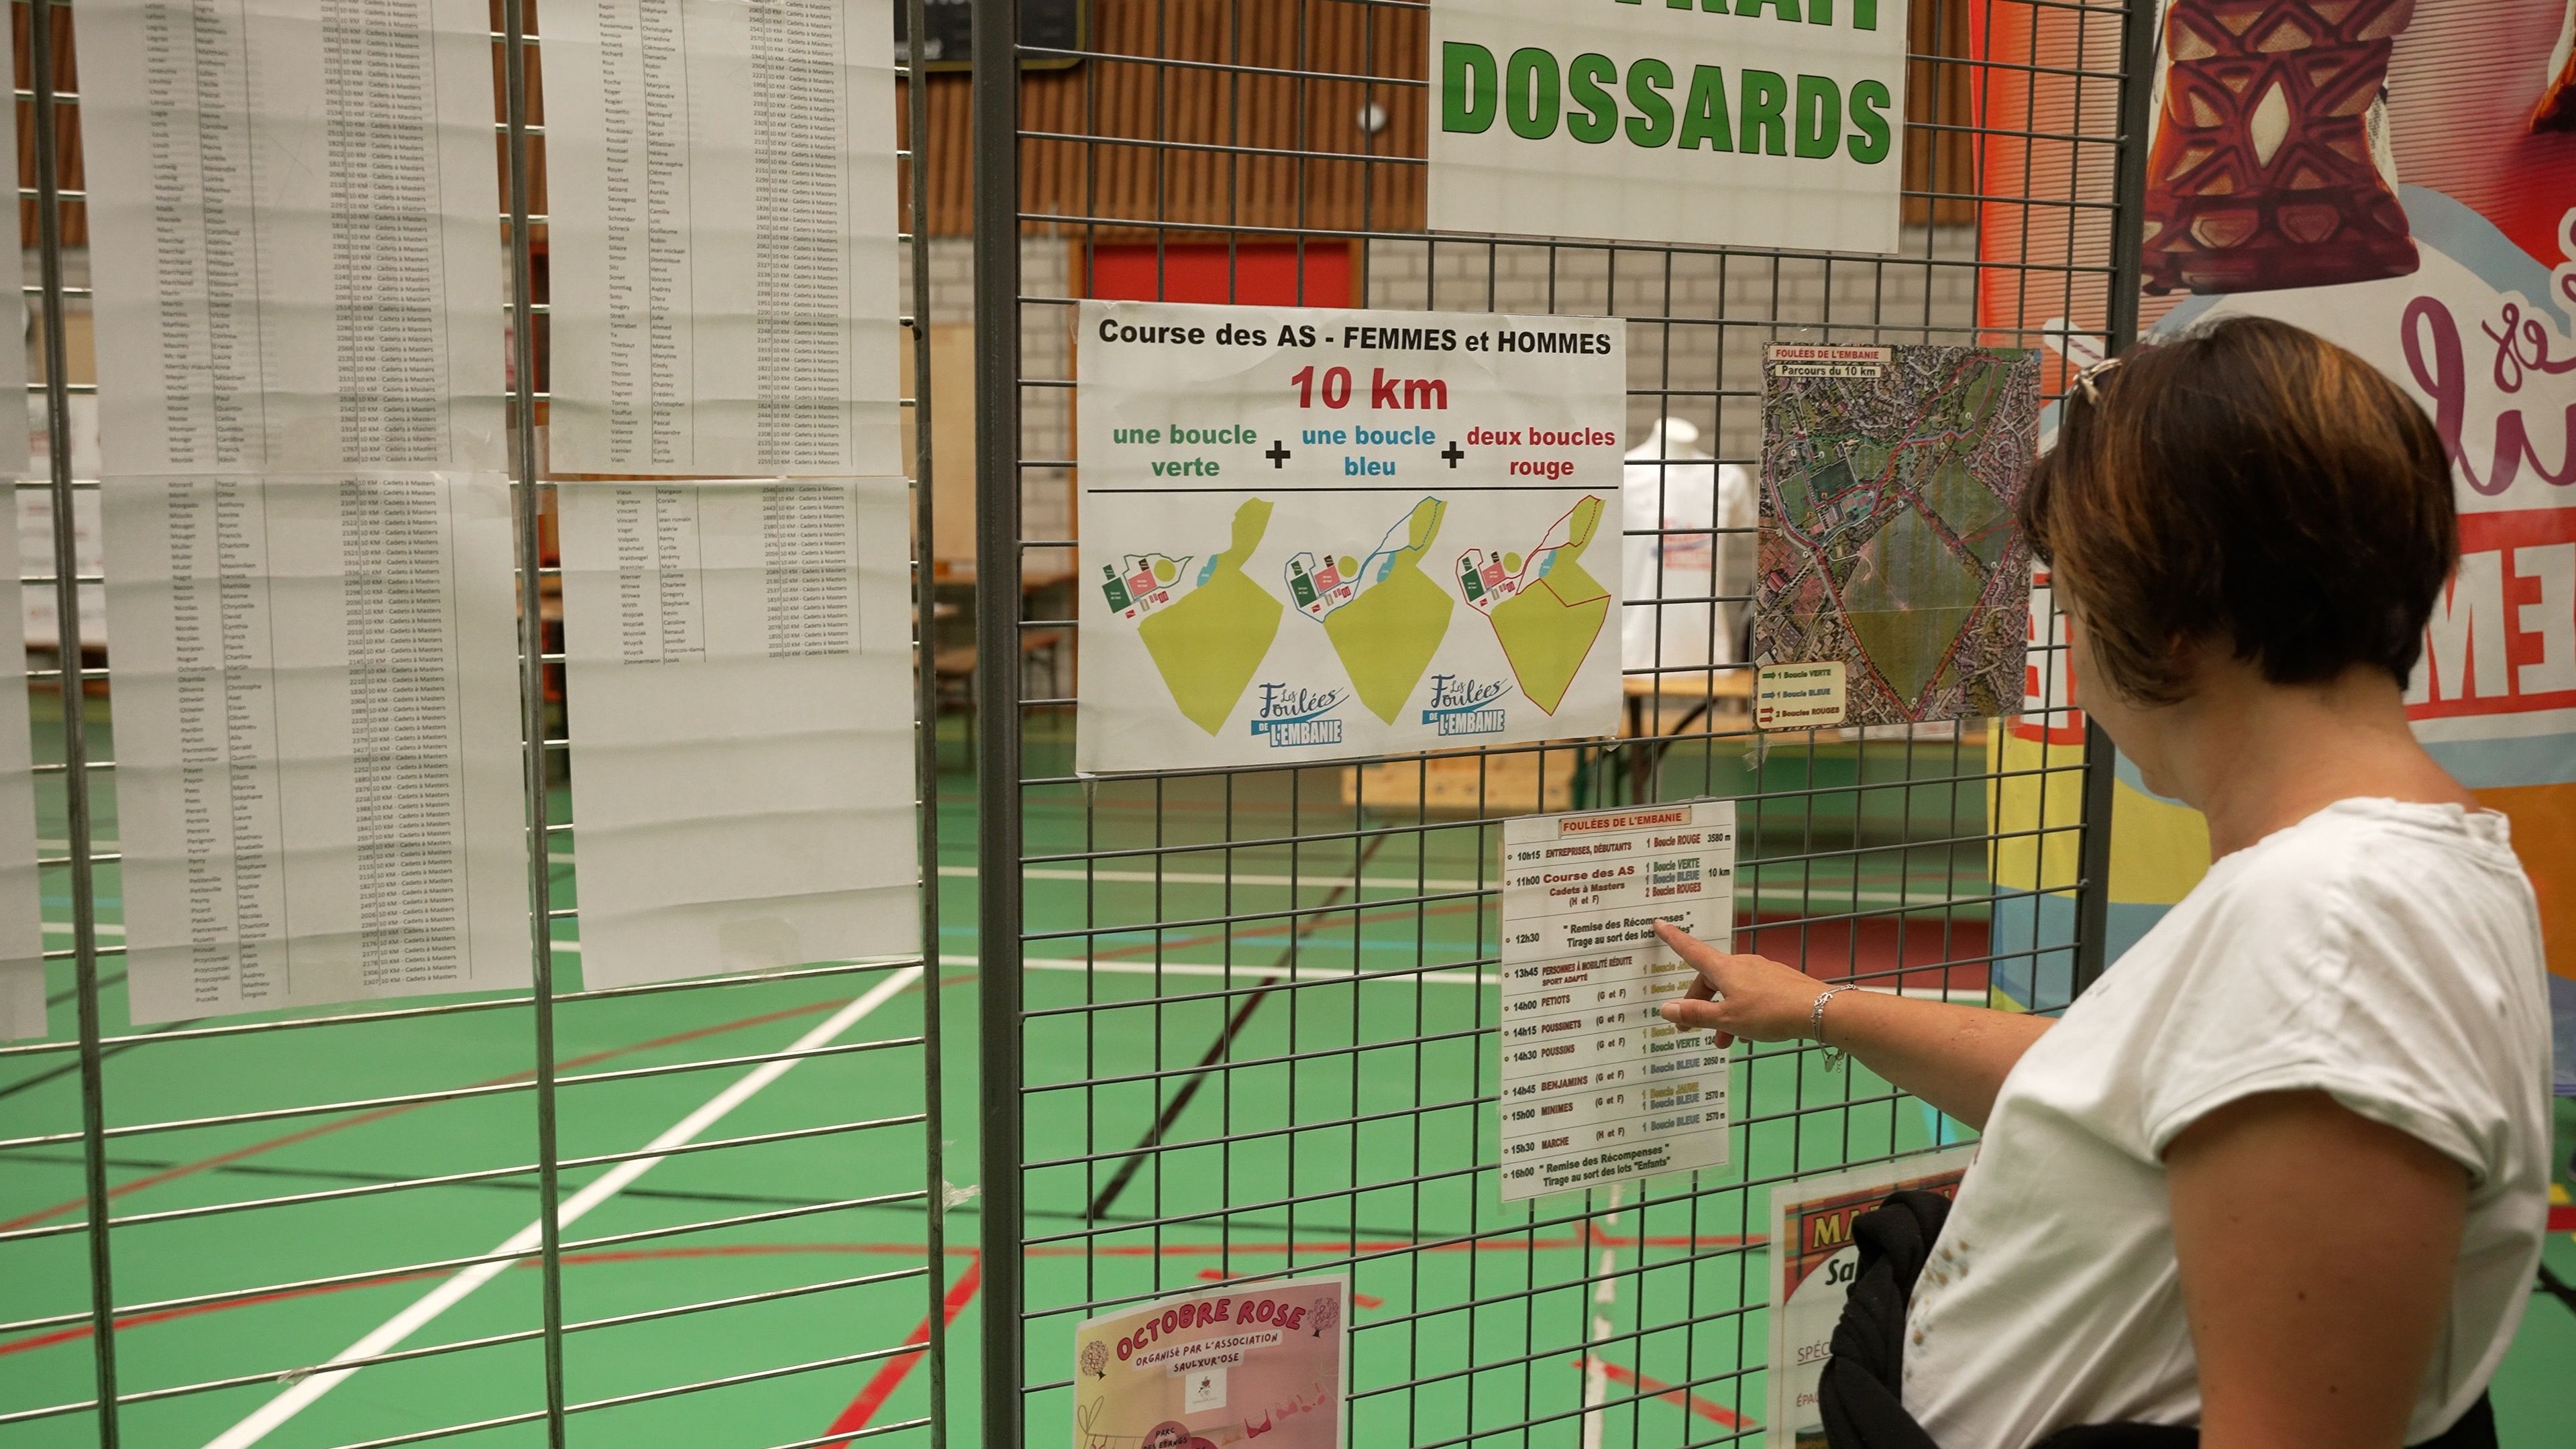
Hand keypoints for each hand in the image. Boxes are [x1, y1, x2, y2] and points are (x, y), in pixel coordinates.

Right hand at [1653, 920, 1826, 1048]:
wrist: (1817, 1010)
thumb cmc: (1768, 1013)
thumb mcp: (1726, 1018)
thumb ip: (1695, 1014)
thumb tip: (1665, 1008)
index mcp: (1724, 968)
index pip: (1691, 950)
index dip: (1674, 939)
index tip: (1660, 924)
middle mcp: (1742, 964)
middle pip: (1711, 978)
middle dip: (1699, 1003)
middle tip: (1690, 1028)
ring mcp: (1762, 971)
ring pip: (1732, 990)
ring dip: (1723, 1013)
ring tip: (1724, 1041)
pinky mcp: (1779, 981)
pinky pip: (1751, 993)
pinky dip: (1742, 1011)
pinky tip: (1749, 1033)